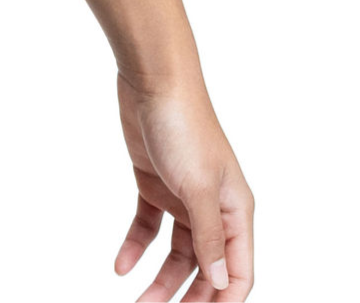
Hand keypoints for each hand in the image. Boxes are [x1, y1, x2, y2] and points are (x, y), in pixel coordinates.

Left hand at [113, 73, 253, 300]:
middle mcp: (213, 208)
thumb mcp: (197, 186)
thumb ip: (209, 236)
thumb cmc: (185, 125)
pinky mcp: (155, 184)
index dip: (223, 302)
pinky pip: (148, 227)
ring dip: (160, 280)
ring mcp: (183, 196)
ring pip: (176, 253)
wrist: (153, 79)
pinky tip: (121, 266)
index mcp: (236, 211)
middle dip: (189, 298)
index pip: (238, 272)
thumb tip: (219, 281)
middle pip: (206, 268)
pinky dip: (136, 247)